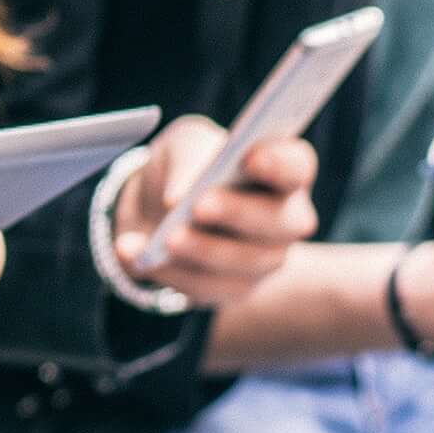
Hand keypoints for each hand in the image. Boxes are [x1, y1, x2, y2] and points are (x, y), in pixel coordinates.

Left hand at [111, 118, 320, 310]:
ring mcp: (266, 258)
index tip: (249, 157)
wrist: (160, 206)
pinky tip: (137, 253)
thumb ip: (187, 159)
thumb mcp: (182, 145)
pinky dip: (171, 271)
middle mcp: (286, 218)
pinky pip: (208, 287)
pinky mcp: (235, 288)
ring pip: (245, 262)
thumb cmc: (187, 165)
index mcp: (283, 170)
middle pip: (281, 222)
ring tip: (167, 238)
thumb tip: (177, 198)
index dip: (279, 163)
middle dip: (238, 213)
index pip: (296, 166)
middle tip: (199, 205)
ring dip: (203, 250)